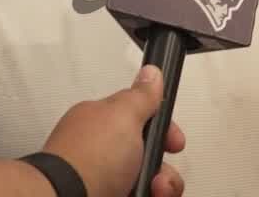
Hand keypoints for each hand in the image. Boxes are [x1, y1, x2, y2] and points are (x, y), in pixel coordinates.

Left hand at [42, 65, 184, 196]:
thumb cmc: (85, 160)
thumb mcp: (122, 116)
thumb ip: (140, 96)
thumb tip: (152, 74)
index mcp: (101, 122)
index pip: (142, 120)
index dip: (163, 130)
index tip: (173, 140)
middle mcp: (103, 152)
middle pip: (150, 156)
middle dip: (163, 164)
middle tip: (158, 171)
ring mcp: (105, 179)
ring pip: (149, 180)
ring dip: (162, 185)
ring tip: (153, 189)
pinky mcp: (109, 196)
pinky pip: (141, 195)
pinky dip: (149, 196)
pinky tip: (145, 196)